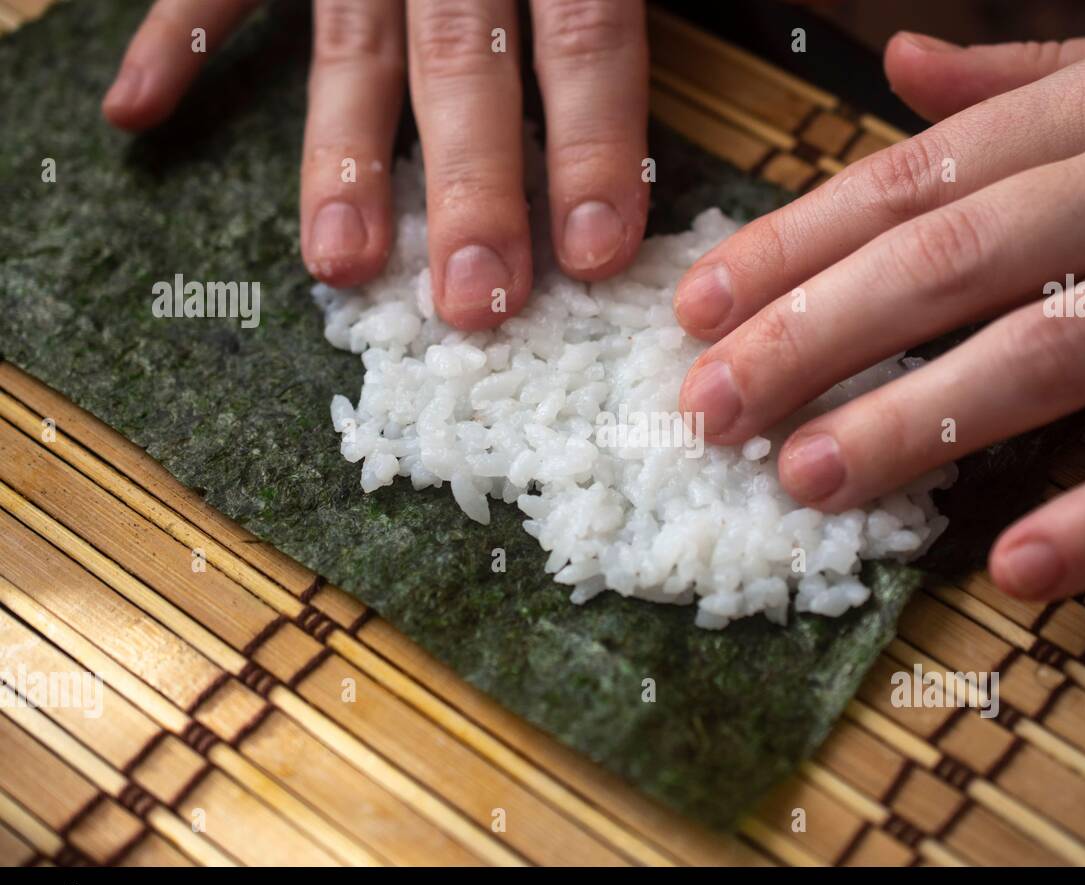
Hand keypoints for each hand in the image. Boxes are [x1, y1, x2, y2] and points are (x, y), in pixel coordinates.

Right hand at [103, 0, 649, 327]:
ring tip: (340, 263)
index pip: (586, 37)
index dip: (593, 145)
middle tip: (475, 298)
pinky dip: (176, 35)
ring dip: (342, 158)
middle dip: (469, 187)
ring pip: (350, 45)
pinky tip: (137, 111)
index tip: (596, 250)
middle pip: (463, 64)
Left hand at [674, 0, 1084, 601]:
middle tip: (710, 412)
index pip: (915, 178)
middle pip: (956, 262)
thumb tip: (896, 70)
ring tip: (810, 478)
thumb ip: (1027, 76)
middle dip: (815, 339)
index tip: (697, 310)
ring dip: (922, 423)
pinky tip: (1021, 567)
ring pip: (1061, 352)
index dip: (795, 247)